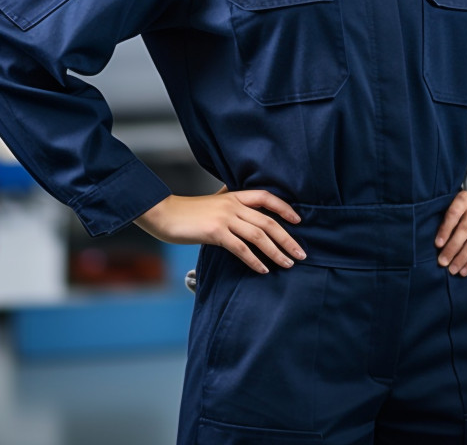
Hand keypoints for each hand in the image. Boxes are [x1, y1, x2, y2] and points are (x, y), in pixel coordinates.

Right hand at [134, 189, 305, 274]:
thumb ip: (231, 203)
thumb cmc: (189, 212)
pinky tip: (263, 270)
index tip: (298, 221)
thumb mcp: (214, 202)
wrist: (164, 214)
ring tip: (287, 263)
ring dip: (276, 252)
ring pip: (258, 236)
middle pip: (268, 221)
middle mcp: (233, 205)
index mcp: (234, 195)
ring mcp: (225, 218)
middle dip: (287, 238)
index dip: (284, 208)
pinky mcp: (215, 232)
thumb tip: (246, 208)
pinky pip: (241, 249)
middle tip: (301, 253)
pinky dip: (255, 261)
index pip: (266, 197)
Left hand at [435, 191, 466, 276]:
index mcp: (466, 199)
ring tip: (452, 270)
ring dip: (462, 258)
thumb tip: (440, 243)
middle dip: (452, 248)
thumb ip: (454, 218)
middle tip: (442, 262)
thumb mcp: (466, 206)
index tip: (438, 244)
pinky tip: (465, 270)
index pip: (454, 213)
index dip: (445, 229)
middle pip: (464, 230)